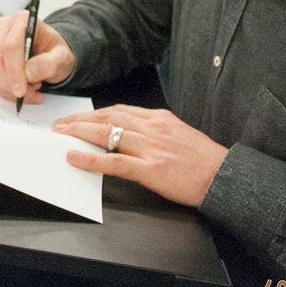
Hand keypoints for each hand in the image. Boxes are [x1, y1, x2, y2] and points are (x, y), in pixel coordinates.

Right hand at [0, 11, 73, 105]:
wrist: (50, 56)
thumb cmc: (55, 52)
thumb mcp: (62, 56)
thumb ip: (49, 62)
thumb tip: (29, 72)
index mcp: (22, 20)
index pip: (11, 46)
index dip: (15, 70)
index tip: (22, 90)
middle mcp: (4, 27)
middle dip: (10, 82)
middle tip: (28, 95)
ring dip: (9, 88)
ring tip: (32, 89)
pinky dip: (6, 89)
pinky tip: (23, 88)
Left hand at [54, 105, 228, 207]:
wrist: (225, 177)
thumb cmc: (204, 160)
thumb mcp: (179, 134)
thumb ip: (155, 130)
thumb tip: (130, 133)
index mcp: (159, 118)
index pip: (118, 110)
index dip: (93, 113)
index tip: (78, 116)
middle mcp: (152, 128)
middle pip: (107, 118)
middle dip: (79, 120)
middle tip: (60, 124)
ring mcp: (151, 148)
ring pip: (106, 134)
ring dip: (78, 133)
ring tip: (61, 135)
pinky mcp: (151, 169)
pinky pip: (114, 161)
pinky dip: (91, 159)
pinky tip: (75, 157)